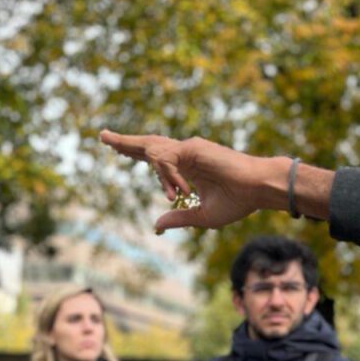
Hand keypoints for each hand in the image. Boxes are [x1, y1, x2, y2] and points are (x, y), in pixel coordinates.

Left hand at [100, 131, 279, 232]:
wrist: (257, 190)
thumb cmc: (237, 202)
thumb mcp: (201, 216)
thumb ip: (178, 217)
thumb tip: (155, 224)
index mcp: (186, 167)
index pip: (155, 157)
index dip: (135, 153)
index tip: (118, 150)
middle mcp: (185, 154)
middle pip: (148, 145)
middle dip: (124, 142)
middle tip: (102, 136)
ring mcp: (188, 148)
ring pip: (153, 152)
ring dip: (138, 157)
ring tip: (119, 150)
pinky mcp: (192, 148)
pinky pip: (166, 160)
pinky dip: (166, 177)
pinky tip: (177, 192)